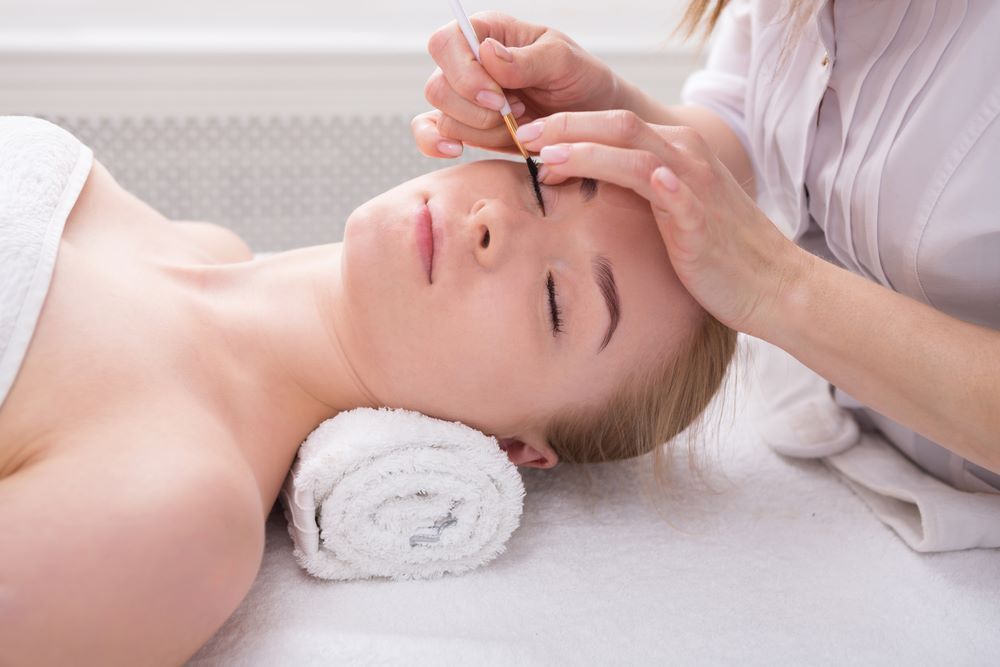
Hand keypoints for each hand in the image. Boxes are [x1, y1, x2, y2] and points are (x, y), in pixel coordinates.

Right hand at [412, 11, 620, 157]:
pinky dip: (435, 144)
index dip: (465, 74)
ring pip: (442, 117)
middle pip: (438, 86)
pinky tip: (456, 150)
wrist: (589, 119)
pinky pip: (430, 133)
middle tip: (516, 112)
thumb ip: (526, 60)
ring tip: (516, 125)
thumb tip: (485, 53)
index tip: (498, 97)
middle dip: (476, 110)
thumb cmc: (579, 80)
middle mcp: (467, 63)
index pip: (446, 43)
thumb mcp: (563, 62)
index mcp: (487, 32)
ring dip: (480, 130)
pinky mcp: (464, 127)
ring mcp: (463, 98)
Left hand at [514, 109, 813, 337]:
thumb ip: (633, 188)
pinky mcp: (702, 219)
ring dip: (587, 151)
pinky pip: (674, 191)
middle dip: (566, 125)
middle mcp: (686, 155)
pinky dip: (654, 180)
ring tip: (546, 158)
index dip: (568, 123)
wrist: (769, 284)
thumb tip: (580, 184)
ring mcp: (696, 184)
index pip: (614, 123)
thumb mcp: (669, 209)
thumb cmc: (714, 251)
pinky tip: (633, 177)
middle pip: (618, 124)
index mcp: (675, 149)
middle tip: (521, 135)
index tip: (527, 136)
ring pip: (635, 150)